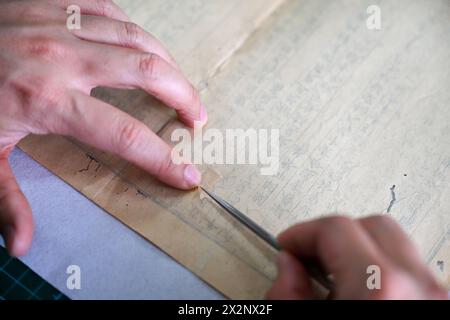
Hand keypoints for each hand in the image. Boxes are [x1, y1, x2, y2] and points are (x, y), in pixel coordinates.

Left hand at [0, 0, 206, 255]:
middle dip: (184, 97)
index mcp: (48, 100)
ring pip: (138, 38)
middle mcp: (63, 57)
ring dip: (169, 64)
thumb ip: (4, 199)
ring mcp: (61, 22)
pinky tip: (143, 50)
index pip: (125, 135)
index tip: (187, 175)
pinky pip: (113, 11)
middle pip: (149, 73)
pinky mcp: (57, 1)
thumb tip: (21, 246)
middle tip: (198, 118)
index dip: (163, 159)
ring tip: (182, 86)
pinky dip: (137, 33)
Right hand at [267, 215, 446, 298]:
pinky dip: (384, 269)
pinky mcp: (442, 302)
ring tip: (336, 276)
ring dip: (361, 250)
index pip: (337, 228)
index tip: (288, 245)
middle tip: (310, 256)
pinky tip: (364, 292)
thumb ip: (288, 294)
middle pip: (375, 225)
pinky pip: (413, 270)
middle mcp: (420, 288)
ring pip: (398, 245)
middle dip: (336, 235)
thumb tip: (288, 266)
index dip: (303, 232)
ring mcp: (438, 296)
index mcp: (379, 289)